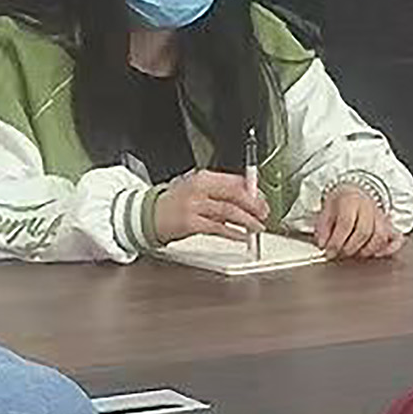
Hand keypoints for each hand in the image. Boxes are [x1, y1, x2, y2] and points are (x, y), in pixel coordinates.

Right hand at [150, 169, 267, 246]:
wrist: (148, 215)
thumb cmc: (175, 202)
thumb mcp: (197, 189)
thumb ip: (220, 191)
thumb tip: (248, 197)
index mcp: (203, 177)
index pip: (235, 181)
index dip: (253, 191)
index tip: (263, 200)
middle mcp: (199, 189)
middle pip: (234, 194)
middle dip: (254, 205)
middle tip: (264, 213)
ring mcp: (194, 206)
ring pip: (228, 212)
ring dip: (247, 220)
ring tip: (257, 226)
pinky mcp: (190, 223)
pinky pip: (217, 228)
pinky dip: (232, 232)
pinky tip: (241, 236)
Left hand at [313, 185, 400, 259]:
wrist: (356, 191)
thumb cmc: (342, 201)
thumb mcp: (327, 209)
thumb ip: (323, 227)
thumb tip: (322, 243)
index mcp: (351, 200)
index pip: (346, 223)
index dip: (336, 240)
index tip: (328, 251)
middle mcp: (368, 207)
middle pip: (364, 231)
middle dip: (350, 247)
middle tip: (339, 253)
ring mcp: (381, 216)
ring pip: (380, 236)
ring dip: (366, 250)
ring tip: (355, 253)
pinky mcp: (389, 225)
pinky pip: (396, 238)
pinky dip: (389, 248)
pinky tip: (377, 254)